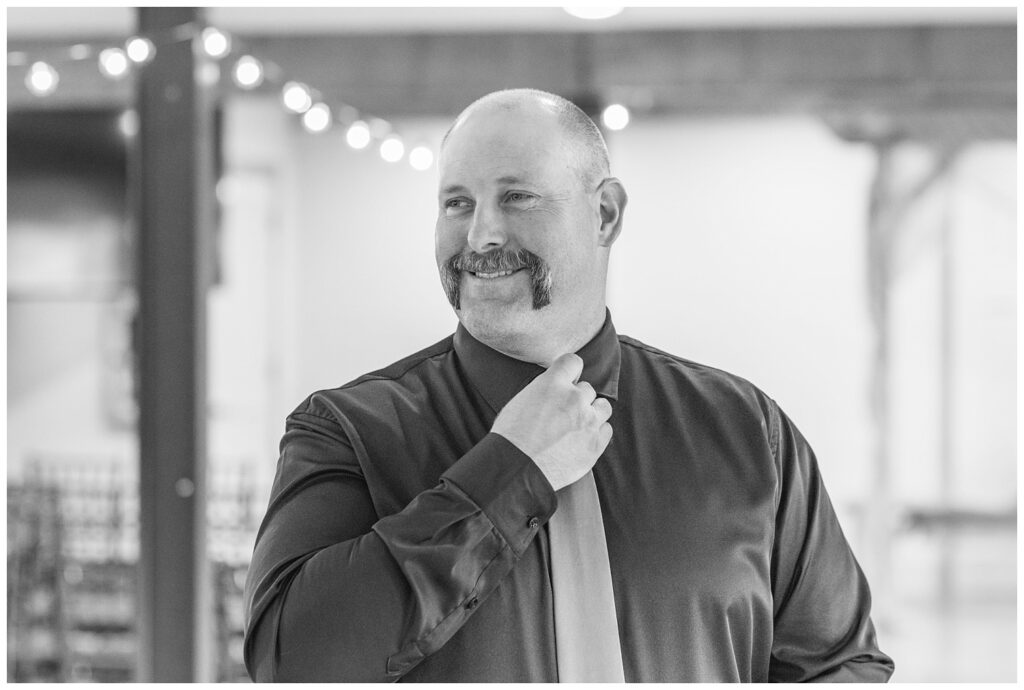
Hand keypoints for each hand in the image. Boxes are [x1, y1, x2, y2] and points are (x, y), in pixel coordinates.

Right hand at [491, 353, 613, 490]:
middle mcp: (574, 398)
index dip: (570, 371)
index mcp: (553, 384)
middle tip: (564, 412)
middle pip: (587, 389)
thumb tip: (554, 390)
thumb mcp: (521, 400)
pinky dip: (597, 432)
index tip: (568, 378)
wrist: (516, 469)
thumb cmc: (511, 437)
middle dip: (577, 398)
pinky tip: (582, 439)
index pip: (573, 362)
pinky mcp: (595, 444)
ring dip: (593, 412)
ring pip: (603, 407)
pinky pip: (606, 430)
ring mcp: (588, 422)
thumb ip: (544, 391)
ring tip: (578, 424)